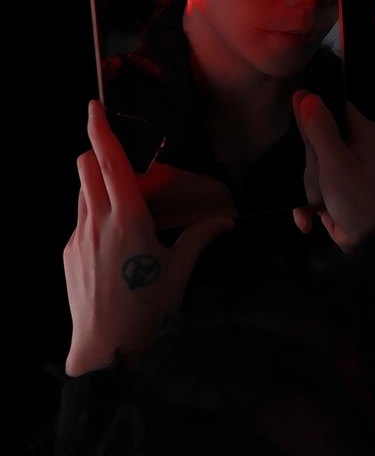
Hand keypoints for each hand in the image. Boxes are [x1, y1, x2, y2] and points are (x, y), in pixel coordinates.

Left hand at [64, 100, 234, 376]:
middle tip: (117, 160)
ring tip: (120, 205)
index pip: (109, 161)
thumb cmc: (146, 308)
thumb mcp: (179, 271)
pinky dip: (93, 215)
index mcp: (128, 217)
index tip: (93, 107)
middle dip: (97, 153)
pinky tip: (112, 244)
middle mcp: (97, 220)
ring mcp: (78, 237)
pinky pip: (79, 220)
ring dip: (95, 184)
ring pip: (81, 192)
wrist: (104, 348)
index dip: (100, 130)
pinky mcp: (68, 254)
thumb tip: (225, 220)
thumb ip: (201, 238)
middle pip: (86, 168)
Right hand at [292, 90, 374, 252]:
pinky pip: (313, 190)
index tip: (290, 117)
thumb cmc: (361, 201)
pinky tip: (306, 221)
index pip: (333, 107)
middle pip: (317, 140)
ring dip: (306, 188)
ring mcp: (346, 172)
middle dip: (309, 163)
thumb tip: (304, 94)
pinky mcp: (336, 193)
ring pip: (311, 167)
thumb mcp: (336, 164)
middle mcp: (357, 148)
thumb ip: (319, 130)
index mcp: (363, 133)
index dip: (312, 108)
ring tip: (314, 203)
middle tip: (315, 177)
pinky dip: (307, 206)